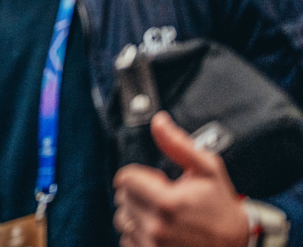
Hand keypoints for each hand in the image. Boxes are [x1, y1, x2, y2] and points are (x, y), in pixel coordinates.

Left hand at [112, 111, 248, 246]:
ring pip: (122, 219)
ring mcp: (151, 246)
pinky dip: (138, 233)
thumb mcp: (207, 169)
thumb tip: (158, 120)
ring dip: (136, 214)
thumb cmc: (220, 205)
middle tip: (164, 198)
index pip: (125, 179)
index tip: (159, 181)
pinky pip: (126, 239)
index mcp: (167, 202)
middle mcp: (156, 227)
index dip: (140, 176)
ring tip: (162, 214)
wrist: (234, 244)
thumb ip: (179, 144)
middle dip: (139, 193)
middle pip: (122, 198)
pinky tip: (161, 230)